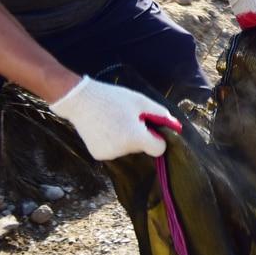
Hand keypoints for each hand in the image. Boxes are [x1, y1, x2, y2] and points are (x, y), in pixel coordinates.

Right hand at [50, 77, 177, 161]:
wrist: (80, 101)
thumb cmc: (113, 99)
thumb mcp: (141, 102)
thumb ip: (161, 115)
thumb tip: (175, 126)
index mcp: (134, 138)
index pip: (159, 149)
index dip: (158, 138)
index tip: (150, 127)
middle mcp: (122, 150)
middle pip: (142, 147)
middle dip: (140, 135)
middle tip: (127, 118)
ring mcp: (108, 155)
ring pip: (128, 149)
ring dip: (126, 138)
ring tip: (114, 121)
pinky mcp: (98, 155)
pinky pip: (115, 150)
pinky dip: (114, 141)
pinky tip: (105, 128)